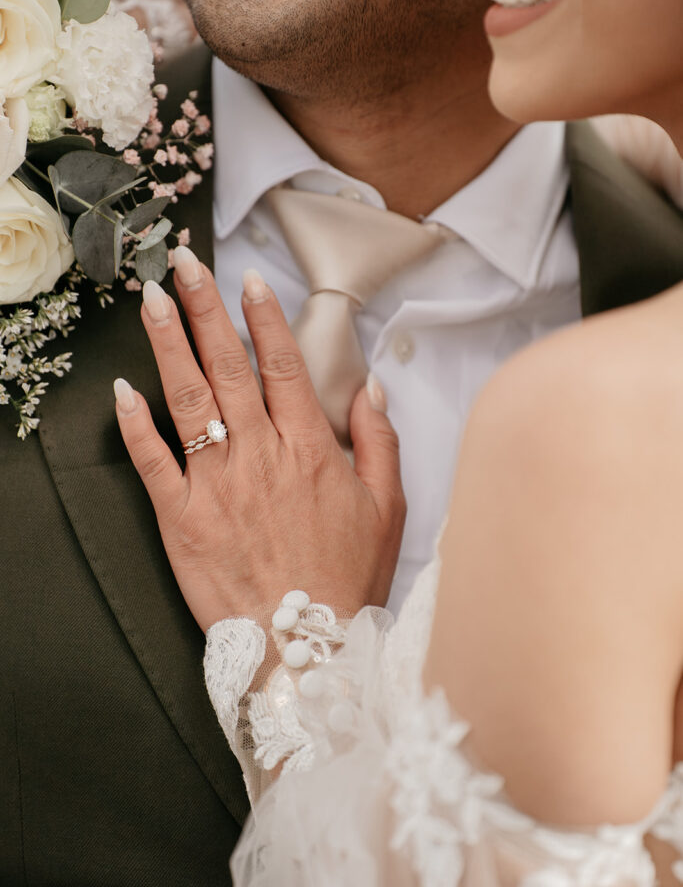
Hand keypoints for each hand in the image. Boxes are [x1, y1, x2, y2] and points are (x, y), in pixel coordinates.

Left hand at [114, 246, 405, 632]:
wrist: (308, 648)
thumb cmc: (348, 578)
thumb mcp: (389, 508)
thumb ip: (380, 442)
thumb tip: (370, 389)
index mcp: (311, 449)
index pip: (282, 366)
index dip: (262, 319)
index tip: (246, 282)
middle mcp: (261, 455)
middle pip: (228, 367)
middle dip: (205, 308)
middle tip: (185, 263)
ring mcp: (218, 485)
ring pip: (188, 401)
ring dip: (168, 346)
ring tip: (151, 301)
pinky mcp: (183, 519)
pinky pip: (154, 463)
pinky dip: (136, 426)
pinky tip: (123, 390)